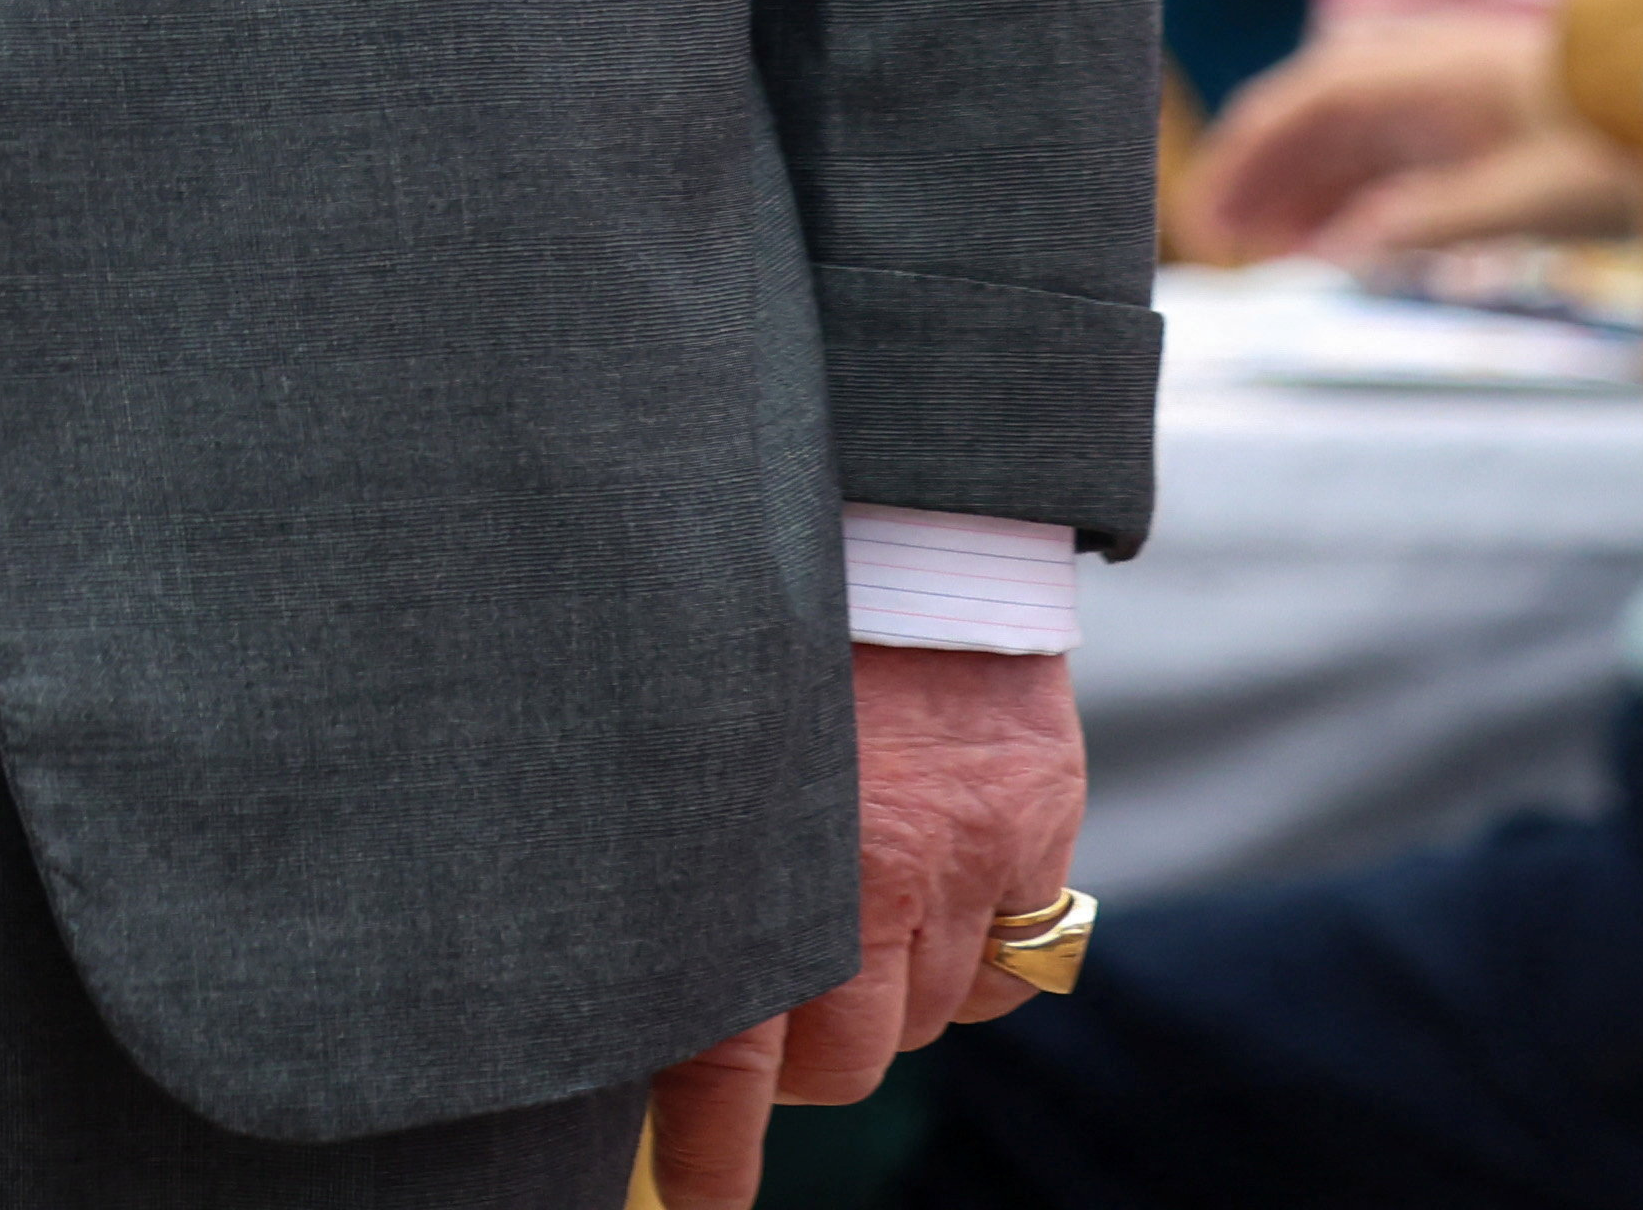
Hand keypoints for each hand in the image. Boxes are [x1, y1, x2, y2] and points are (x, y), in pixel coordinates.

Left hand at [641, 642, 1086, 1204]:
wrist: (897, 502)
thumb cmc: (738, 598)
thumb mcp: (671, 718)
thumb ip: (667, 832)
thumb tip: (605, 943)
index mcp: (761, 847)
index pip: (728, 1054)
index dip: (711, 1144)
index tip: (702, 1198)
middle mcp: (874, 871)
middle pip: (845, 1058)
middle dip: (799, 1066)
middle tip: (759, 1034)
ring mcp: (968, 859)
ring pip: (929, 1019)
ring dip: (882, 1008)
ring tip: (842, 941)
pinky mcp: (1038, 831)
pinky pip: (1009, 966)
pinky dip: (970, 966)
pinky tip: (931, 920)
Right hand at [1182, 18, 1641, 264]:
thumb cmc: (1631, 149)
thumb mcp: (1534, 200)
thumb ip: (1430, 222)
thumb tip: (1336, 254)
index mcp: (1427, 74)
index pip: (1303, 105)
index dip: (1245, 159)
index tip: (1204, 214)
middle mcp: (1426, 73)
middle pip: (1314, 121)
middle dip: (1259, 179)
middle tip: (1216, 244)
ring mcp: (1452, 95)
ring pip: (1350, 141)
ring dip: (1301, 191)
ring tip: (1264, 251)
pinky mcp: (1481, 122)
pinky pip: (1392, 155)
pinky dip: (1352, 195)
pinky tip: (1339, 239)